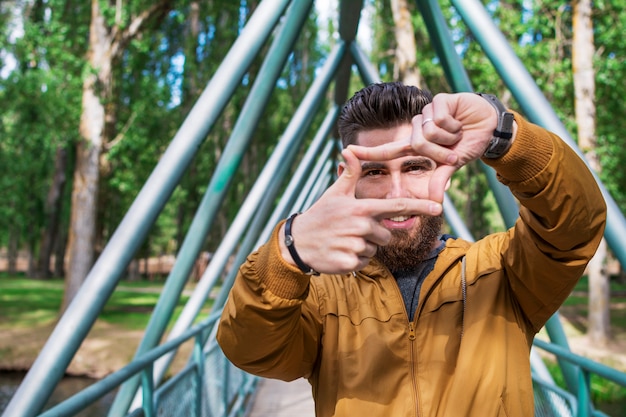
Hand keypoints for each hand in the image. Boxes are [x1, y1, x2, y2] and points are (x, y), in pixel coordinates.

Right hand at [279, 148, 442, 273]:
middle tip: (350, 231)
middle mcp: (361, 226)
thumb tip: (349, 150)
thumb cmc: (320, 215)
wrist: (298, 241)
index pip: (397, 206)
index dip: (419, 206)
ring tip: (343, 241)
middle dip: (372, 236)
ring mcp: (355, 245)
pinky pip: (364, 263)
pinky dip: (354, 261)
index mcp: (361, 208)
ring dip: (362, 248)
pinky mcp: (349, 263)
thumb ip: (349, 174)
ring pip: (374, 251)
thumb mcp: (334, 193)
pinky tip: (340, 253)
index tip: (439, 208)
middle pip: (385, 236)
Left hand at [348, 92, 513, 201]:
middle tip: (453, 150)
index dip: (368, 151)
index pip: (388, 150)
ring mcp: (426, 113)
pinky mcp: (438, 101)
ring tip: (458, 133)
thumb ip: (440, 179)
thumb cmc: (467, 144)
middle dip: (439, 152)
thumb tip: (434, 202)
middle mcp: (417, 128)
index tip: (346, 153)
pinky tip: (460, 121)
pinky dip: (454, 126)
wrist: (488, 126)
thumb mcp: (452, 164)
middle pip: (415, 144)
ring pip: (427, 133)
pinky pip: (439, 120)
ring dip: (449, 137)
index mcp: (417, 144)